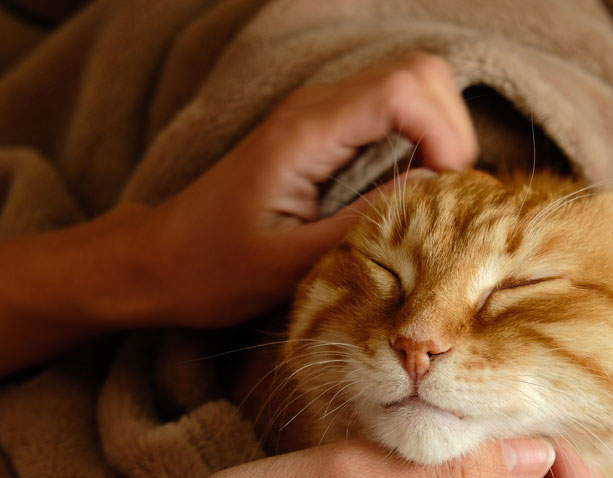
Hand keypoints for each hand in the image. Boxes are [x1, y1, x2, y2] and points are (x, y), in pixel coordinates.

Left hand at [139, 51, 477, 326]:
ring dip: (439, 134)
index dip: (444, 134)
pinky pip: (391, 112)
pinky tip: (411, 191)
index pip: (403, 90)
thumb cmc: (215, 268)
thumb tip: (432, 191)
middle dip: (451, 130)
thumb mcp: (292, 263)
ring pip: (410, 86)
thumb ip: (365, 224)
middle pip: (418, 74)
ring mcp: (320, 114)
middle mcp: (315, 108)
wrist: (161, 259)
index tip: (446, 194)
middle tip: (446, 197)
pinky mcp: (323, 131)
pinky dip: (419, 141)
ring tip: (433, 197)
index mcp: (305, 132)